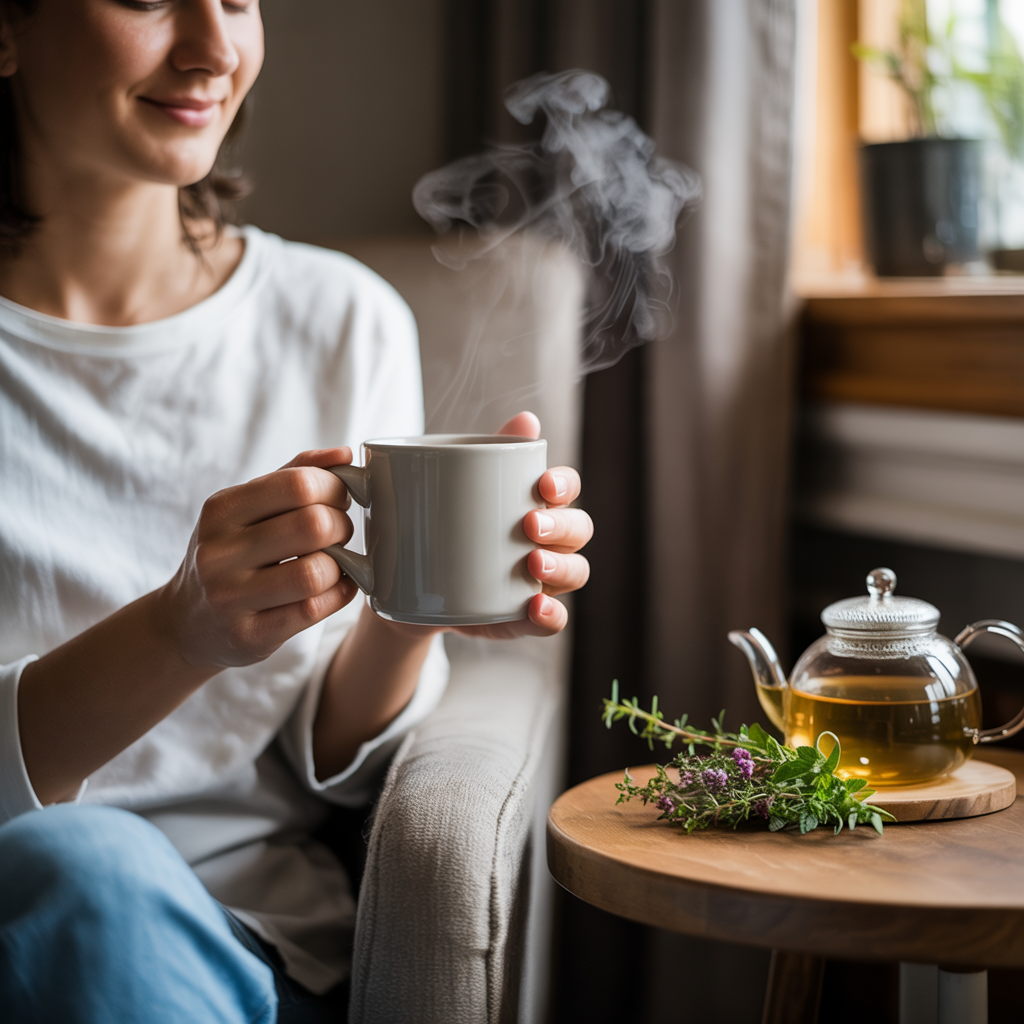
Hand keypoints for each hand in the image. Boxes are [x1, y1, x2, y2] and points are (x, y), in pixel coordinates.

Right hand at [159, 448, 360, 669]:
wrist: (186, 622)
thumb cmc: (231, 554)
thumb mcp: (247, 508)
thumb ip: (294, 474)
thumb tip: (345, 453)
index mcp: (221, 510)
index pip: (298, 484)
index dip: (334, 488)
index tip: (338, 498)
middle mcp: (219, 552)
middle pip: (313, 525)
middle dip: (341, 526)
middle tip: (338, 533)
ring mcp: (230, 597)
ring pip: (316, 572)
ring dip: (341, 566)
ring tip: (336, 563)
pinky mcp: (248, 635)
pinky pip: (313, 610)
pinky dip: (338, 595)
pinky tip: (336, 587)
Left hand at [453, 411, 591, 639]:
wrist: (405, 580)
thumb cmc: (439, 523)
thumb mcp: (450, 488)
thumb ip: (483, 453)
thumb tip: (527, 418)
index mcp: (534, 503)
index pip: (567, 489)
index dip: (564, 485)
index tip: (543, 485)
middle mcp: (547, 541)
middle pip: (580, 530)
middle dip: (563, 526)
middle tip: (530, 526)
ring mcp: (539, 582)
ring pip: (576, 572)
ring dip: (562, 568)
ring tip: (534, 564)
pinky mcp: (523, 618)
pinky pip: (553, 621)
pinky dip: (551, 616)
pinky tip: (536, 608)